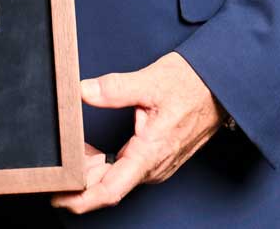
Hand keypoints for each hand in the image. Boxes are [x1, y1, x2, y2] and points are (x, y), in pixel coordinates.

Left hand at [49, 52, 219, 214]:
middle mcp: (153, 167)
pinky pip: (125, 171)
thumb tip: (83, 91)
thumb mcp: (150, 81)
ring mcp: (156, 165)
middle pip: (108, 187)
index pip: (110, 190)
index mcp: (150, 154)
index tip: (58, 197)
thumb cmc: (191, 84)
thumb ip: (114, 88)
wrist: (220, 86)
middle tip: (60, 159)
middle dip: (80, 179)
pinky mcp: (156, 159)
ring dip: (91, 170)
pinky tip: (92, 150)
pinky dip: (104, 164)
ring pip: (115, 179)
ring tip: (76, 148)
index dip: (81, 199)